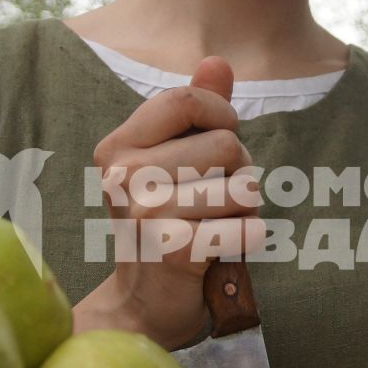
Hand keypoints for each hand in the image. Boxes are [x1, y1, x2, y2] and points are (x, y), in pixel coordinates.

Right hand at [72, 57, 264, 348]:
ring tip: (220, 225)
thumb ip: (196, 112)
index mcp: (117, 148)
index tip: (221, 142)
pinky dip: (249, 240)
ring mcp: (147, 214)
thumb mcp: (170, 163)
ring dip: (247, 209)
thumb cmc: (164, 226)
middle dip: (239, 171)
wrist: (142, 306)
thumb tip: (217, 61)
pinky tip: (224, 251)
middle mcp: (124, 176)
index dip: (221, 117)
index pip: (185, 100)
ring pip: (243, 187)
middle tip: (218, 200)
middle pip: (225, 144)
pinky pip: (248, 228)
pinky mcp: (174, 251)